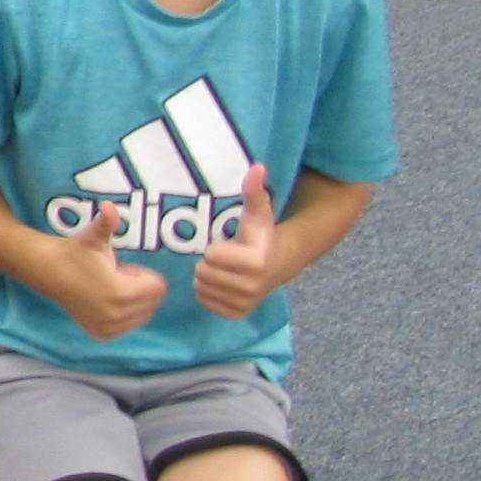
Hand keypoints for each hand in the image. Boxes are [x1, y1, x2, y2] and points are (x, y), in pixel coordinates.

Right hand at [43, 201, 165, 341]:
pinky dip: (123, 314)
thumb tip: (109, 206)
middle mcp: (117, 315)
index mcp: (122, 293)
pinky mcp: (102, 334)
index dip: (142, 274)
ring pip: (143, 315)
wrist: (48, 272)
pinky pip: (128, 326)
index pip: (158, 288)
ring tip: (110, 288)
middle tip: (116, 277)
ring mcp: (109, 327)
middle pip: (153, 302)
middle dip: (140, 288)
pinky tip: (104, 301)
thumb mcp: (95, 237)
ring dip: (134, 302)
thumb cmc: (76, 252)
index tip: (123, 268)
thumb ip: (107, 222)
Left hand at [191, 164, 280, 318]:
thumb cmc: (261, 234)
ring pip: (201, 288)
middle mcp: (253, 287)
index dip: (216, 247)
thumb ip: (254, 190)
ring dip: (208, 276)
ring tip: (226, 269)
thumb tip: (257, 166)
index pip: (211, 256)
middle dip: (209, 263)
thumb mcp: (258, 211)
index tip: (230, 244)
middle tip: (226, 258)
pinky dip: (209, 291)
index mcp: (256, 263)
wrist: (280, 263)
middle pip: (202, 273)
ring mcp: (245, 303)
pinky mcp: (237, 314)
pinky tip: (225, 282)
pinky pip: (204, 301)